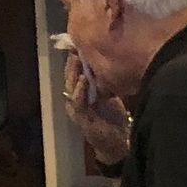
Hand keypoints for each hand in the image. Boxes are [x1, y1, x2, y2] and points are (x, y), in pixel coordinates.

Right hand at [62, 52, 129, 169]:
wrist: (117, 143)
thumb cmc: (113, 119)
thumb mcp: (110, 95)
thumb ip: (105, 81)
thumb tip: (109, 62)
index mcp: (81, 93)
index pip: (75, 72)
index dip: (76, 57)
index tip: (80, 42)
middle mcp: (75, 99)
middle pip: (70, 76)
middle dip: (73, 61)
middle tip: (77, 46)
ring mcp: (77, 109)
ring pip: (71, 87)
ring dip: (74, 73)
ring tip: (78, 59)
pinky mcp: (82, 119)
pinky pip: (78, 102)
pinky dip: (80, 91)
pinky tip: (84, 80)